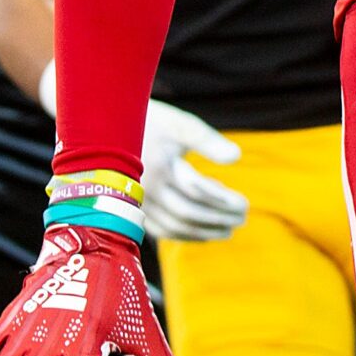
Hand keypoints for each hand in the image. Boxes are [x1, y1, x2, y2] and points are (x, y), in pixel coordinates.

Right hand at [141, 101, 246, 242]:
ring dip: (204, 231)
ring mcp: (137, 201)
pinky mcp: (134, 208)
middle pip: (187, 213)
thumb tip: (236, 157)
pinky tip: (204, 232)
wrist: (110, 127)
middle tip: (242, 218)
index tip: (245, 205)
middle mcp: (145, 188)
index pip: (197, 192)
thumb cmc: (151, 121)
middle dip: (218, 219)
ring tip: (229, 229)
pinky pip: (161, 230)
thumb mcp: (179, 124)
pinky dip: (185, 234)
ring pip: (174, 227)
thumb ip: (207, 140)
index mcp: (158, 166)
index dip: (223, 202)